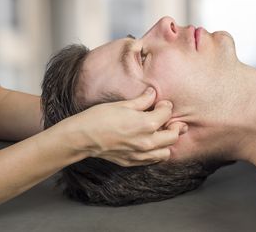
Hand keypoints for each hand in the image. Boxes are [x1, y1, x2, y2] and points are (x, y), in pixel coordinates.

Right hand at [64, 87, 186, 166]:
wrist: (82, 138)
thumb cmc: (99, 118)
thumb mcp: (122, 104)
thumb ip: (142, 100)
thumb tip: (153, 93)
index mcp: (147, 124)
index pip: (167, 114)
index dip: (166, 106)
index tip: (161, 103)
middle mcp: (147, 142)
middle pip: (173, 136)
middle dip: (174, 126)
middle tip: (169, 119)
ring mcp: (141, 154)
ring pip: (166, 152)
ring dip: (167, 143)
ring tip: (161, 133)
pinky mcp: (133, 162)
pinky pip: (153, 160)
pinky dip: (156, 152)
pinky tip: (150, 143)